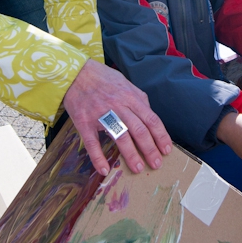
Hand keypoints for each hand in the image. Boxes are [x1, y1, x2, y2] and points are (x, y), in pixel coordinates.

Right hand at [63, 59, 172, 175]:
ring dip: (131, 155)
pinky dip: (98, 157)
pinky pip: (92, 142)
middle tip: (156, 164)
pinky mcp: (84, 122)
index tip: (167, 149)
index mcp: (130, 97)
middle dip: (150, 149)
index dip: (161, 136)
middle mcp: (118, 106)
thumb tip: (149, 115)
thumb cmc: (102, 78)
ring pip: (120, 136)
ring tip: (138, 169)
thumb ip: (138, 99)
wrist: (75, 73)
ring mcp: (100, 114)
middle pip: (139, 130)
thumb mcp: (125, 83)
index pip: (151, 119)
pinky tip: (104, 169)